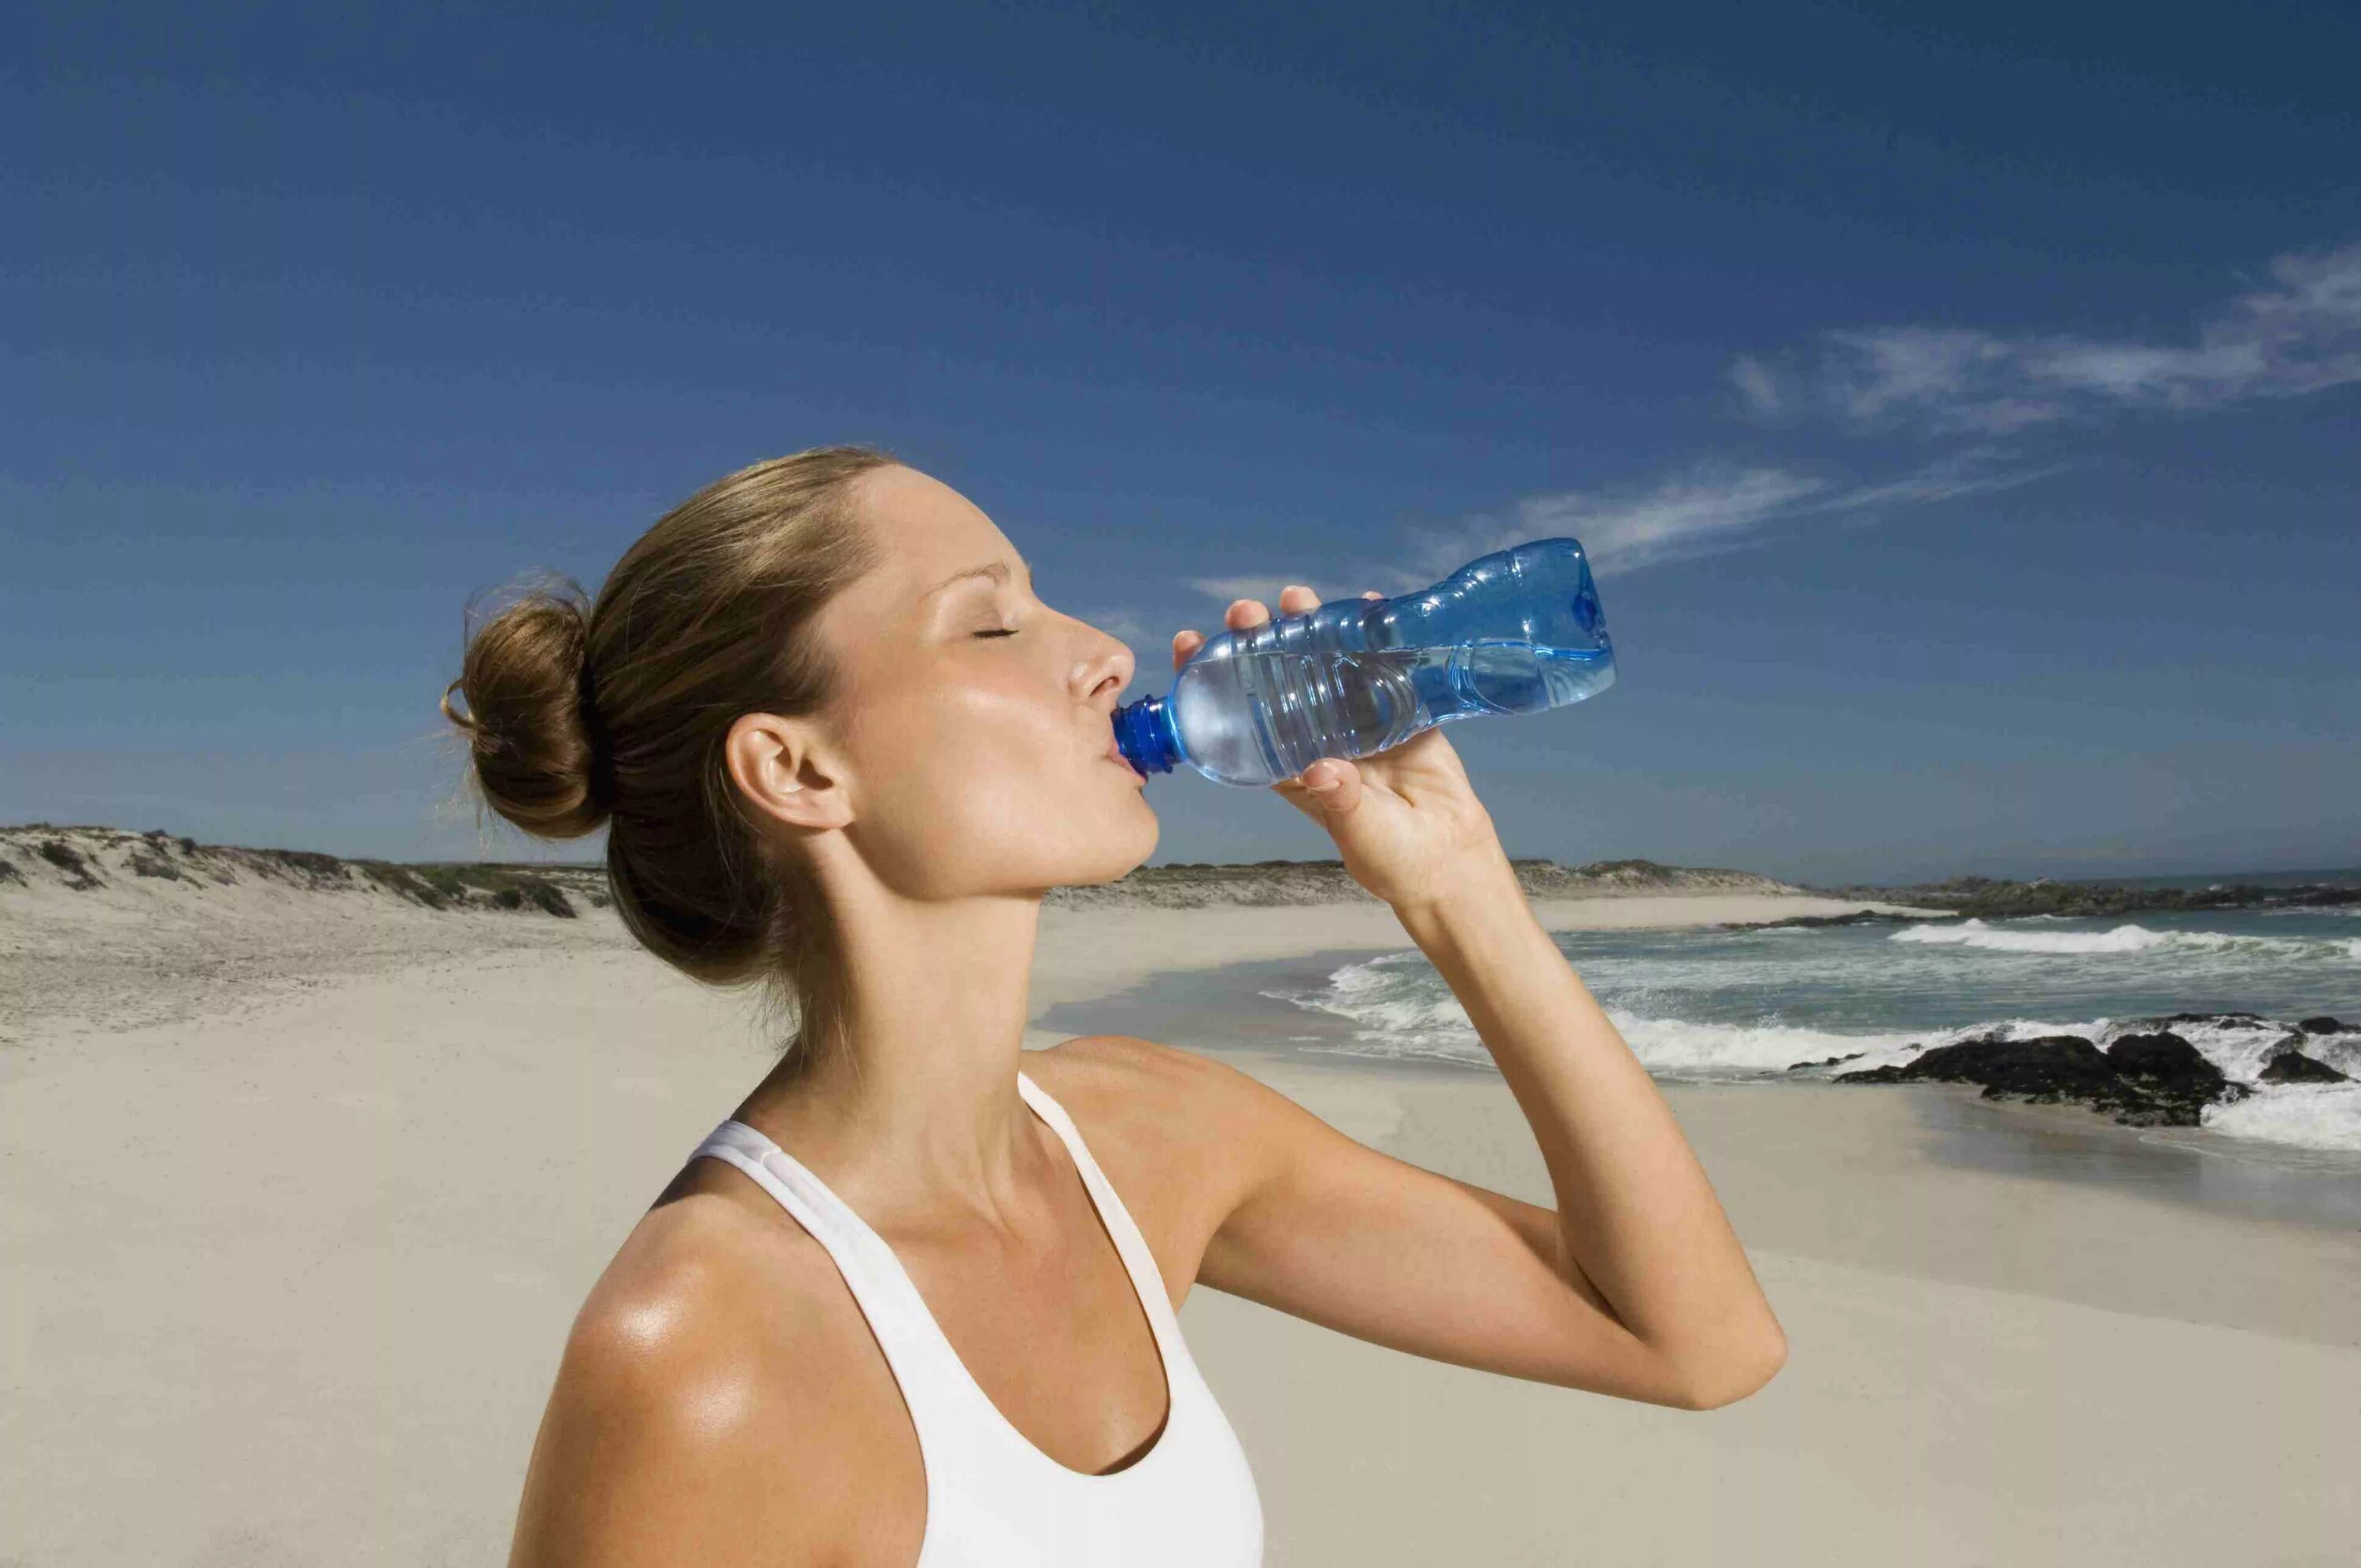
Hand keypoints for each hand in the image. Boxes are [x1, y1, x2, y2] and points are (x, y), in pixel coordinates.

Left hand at [1173, 585, 1517, 914]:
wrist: (1449, 858)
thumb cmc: (1391, 858)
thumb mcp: (1361, 832)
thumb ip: (1342, 802)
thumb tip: (1323, 769)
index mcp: (1292, 766)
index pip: (1240, 716)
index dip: (1212, 682)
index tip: (1189, 645)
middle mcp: (1318, 735)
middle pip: (1279, 678)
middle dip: (1258, 641)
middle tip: (1244, 612)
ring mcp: (1360, 718)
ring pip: (1326, 663)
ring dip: (1309, 628)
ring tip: (1295, 597)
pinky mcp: (1402, 710)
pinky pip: (1386, 666)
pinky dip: (1377, 634)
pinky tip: (1370, 604)